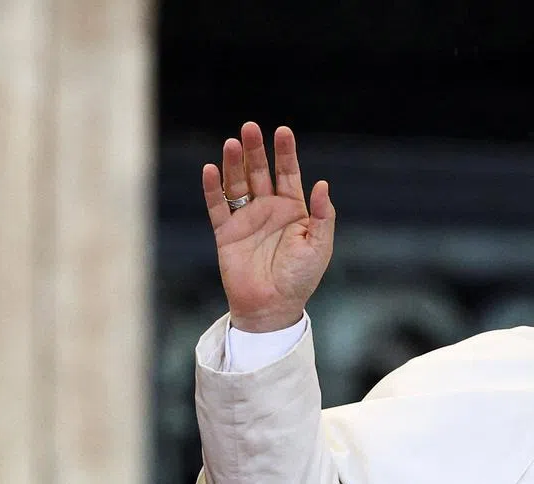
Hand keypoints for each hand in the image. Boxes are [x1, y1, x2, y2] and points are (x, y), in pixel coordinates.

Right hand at [202, 122, 334, 332]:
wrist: (273, 307)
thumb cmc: (301, 278)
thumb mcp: (319, 246)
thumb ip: (322, 215)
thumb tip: (322, 183)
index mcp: (294, 210)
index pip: (289, 174)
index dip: (286, 153)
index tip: (283, 131)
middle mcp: (268, 210)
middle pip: (260, 172)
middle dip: (256, 150)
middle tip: (250, 127)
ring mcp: (246, 219)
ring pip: (237, 183)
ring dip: (234, 163)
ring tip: (232, 142)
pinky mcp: (226, 232)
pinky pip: (217, 206)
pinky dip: (213, 188)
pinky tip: (211, 169)